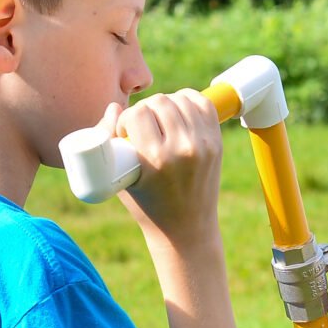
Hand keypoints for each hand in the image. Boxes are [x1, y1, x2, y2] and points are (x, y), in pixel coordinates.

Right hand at [109, 91, 223, 246]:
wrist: (186, 228)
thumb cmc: (147, 206)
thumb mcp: (120, 180)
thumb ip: (110, 142)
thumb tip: (114, 107)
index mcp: (156, 159)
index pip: (138, 113)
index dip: (126, 119)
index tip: (125, 132)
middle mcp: (183, 148)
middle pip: (160, 101)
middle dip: (145, 109)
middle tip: (141, 126)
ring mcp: (204, 144)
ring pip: (180, 99)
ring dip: (166, 103)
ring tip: (159, 120)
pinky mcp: (216, 142)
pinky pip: (204, 104)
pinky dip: (188, 100)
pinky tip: (178, 109)